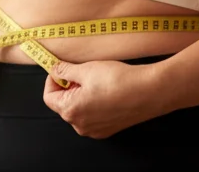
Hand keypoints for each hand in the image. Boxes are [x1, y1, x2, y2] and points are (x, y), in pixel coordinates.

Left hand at [42, 60, 162, 138]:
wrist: (149, 91)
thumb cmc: (118, 81)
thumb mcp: (86, 69)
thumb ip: (65, 70)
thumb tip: (54, 70)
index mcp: (71, 111)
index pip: (49, 97)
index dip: (53, 80)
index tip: (61, 69)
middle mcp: (81, 125)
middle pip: (63, 104)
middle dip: (68, 87)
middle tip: (80, 72)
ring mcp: (95, 130)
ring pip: (78, 110)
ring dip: (80, 95)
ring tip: (95, 80)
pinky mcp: (108, 129)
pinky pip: (92, 116)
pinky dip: (93, 103)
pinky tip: (105, 91)